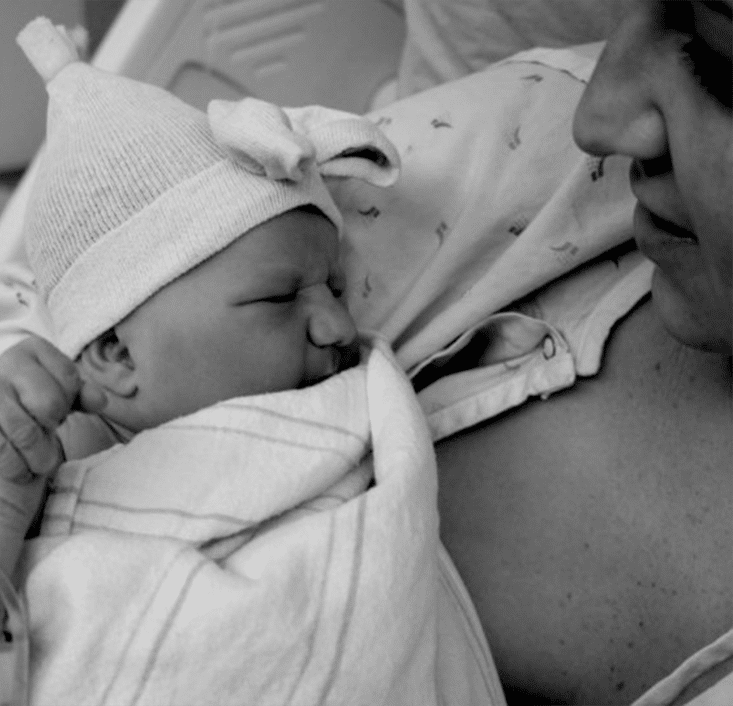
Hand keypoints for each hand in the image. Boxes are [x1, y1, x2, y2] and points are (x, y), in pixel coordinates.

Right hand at [0, 336, 105, 575]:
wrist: (0, 413)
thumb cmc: (33, 401)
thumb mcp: (60, 391)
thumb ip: (81, 394)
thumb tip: (100, 402)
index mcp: (31, 350)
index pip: (68, 379)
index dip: (71, 400)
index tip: (60, 407)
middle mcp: (4, 364)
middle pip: (50, 404)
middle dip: (52, 425)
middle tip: (47, 432)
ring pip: (26, 432)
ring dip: (39, 454)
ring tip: (41, 461)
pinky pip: (3, 450)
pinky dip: (16, 467)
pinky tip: (20, 469)